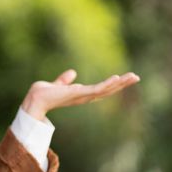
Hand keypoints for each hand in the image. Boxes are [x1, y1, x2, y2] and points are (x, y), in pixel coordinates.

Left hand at [21, 69, 139, 119]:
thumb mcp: (58, 84)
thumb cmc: (43, 93)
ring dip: (120, 83)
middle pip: (107, 90)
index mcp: (81, 94)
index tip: (125, 78)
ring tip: (133, 76)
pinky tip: (116, 78)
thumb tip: (72, 72)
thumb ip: (64, 80)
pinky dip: (107, 84)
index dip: (113, 85)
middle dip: (122, 84)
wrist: (35, 98)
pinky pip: (97, 89)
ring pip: (106, 89)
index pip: (101, 89)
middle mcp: (85, 97)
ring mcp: (83, 96)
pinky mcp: (79, 93)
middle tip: (136, 77)